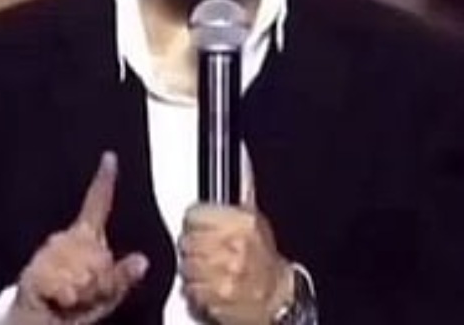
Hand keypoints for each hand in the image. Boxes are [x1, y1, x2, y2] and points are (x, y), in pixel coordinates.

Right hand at [9, 152, 148, 324]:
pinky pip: (65, 285)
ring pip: (83, 273)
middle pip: (99, 257)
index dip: (104, 180)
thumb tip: (142, 261)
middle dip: (100, 282)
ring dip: (82, 293)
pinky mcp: (35, 271)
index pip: (97, 204)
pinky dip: (67, 299)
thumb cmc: (74, 307)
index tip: (110, 157)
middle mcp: (66, 239)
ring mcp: (49, 253)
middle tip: (85, 293)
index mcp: (86, 238)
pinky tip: (59, 300)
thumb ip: (123, 278)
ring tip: (70, 297)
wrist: (39, 322)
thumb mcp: (106, 295)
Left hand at [178, 189, 292, 324]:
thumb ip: (233, 201)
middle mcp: (234, 247)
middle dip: (191, 244)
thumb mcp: (254, 222)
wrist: (277, 295)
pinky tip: (209, 282)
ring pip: (185, 265)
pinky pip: (190, 288)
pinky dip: (195, 287)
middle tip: (203, 247)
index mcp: (244, 223)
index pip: (195, 214)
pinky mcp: (216, 297)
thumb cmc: (265, 259)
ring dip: (192, 267)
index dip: (194, 220)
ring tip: (208, 266)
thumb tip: (229, 166)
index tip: (197, 223)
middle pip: (187, 240)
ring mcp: (224, 274)